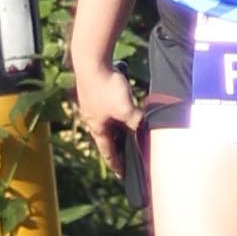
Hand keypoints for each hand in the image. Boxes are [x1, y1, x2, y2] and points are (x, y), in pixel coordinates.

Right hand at [72, 57, 140, 177]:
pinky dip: (116, 112)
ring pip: (107, 121)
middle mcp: (92, 118)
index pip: (108, 152)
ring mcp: (91, 104)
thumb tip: (145, 128)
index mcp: (97, 127)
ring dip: (117, 128)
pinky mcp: (94, 90)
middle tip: (127, 155)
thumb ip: (136, 121)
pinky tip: (122, 106)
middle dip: (118, 146)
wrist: (91, 60)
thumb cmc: (107, 87)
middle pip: (107, 137)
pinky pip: (107, 107)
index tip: (122, 175)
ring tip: (128, 132)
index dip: (117, 164)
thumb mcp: (126, 109)